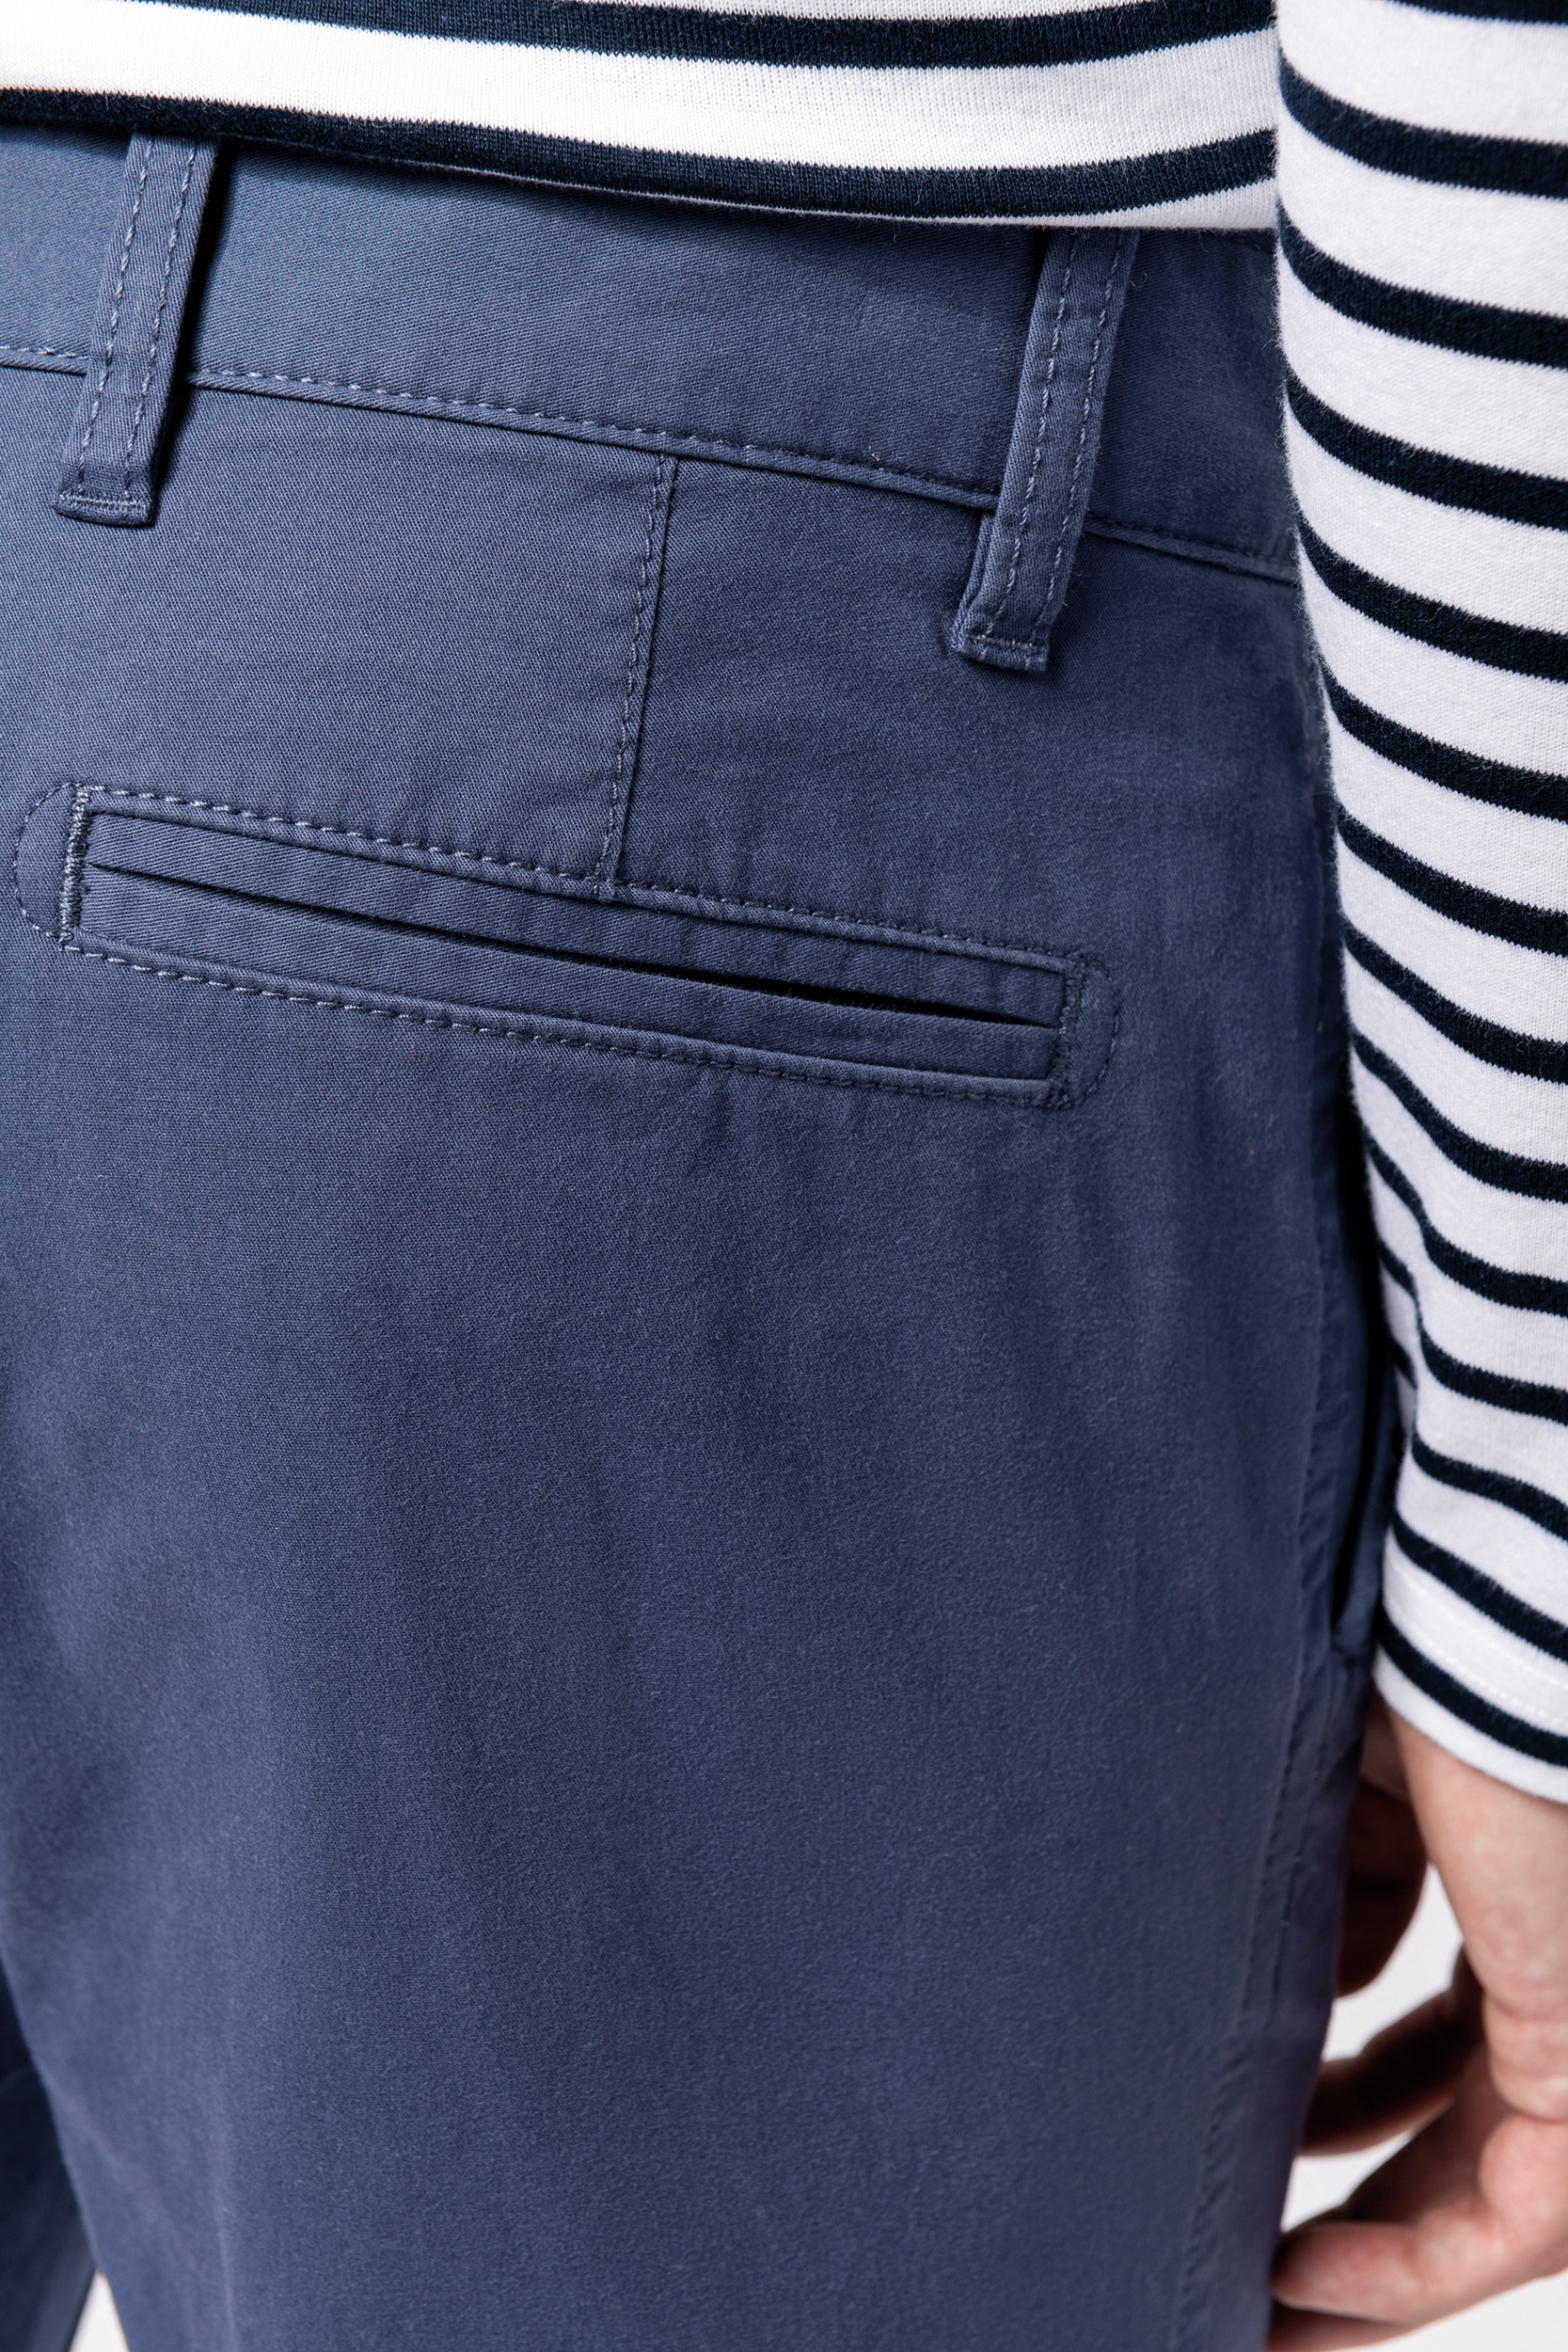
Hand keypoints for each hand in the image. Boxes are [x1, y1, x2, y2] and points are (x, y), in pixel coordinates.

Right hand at [1269, 1693, 1567, 2345]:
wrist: (1491, 1633)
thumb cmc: (1418, 1679)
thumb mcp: (1353, 1800)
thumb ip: (1340, 1895)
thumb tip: (1311, 1990)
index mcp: (1507, 1899)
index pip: (1434, 2040)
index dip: (1347, 2104)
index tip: (1255, 2131)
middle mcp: (1552, 1972)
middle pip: (1462, 2133)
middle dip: (1363, 2215)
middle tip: (1257, 2275)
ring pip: (1494, 2196)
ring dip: (1373, 2267)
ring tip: (1265, 2309)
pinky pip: (1516, 2219)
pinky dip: (1410, 2263)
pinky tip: (1304, 2277)